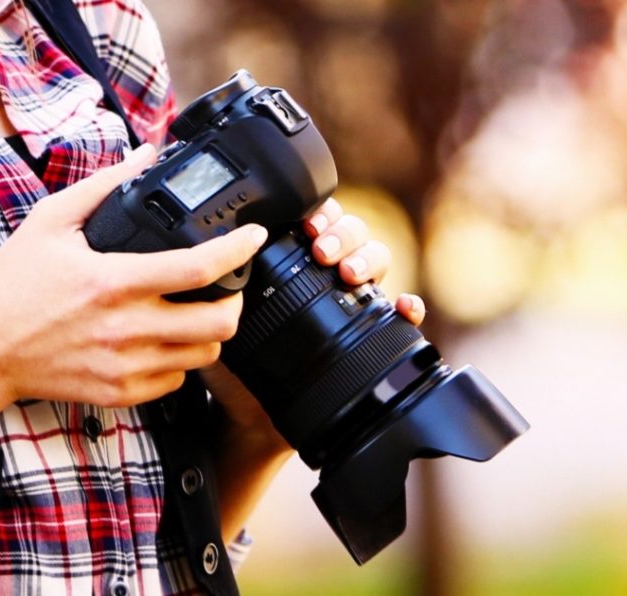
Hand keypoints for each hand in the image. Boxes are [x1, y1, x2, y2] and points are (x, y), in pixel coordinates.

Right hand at [0, 143, 268, 410]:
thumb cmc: (13, 286)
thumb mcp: (50, 222)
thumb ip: (102, 186)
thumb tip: (145, 154)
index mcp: (114, 281)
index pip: (198, 268)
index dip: (237, 249)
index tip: (253, 236)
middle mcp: (126, 328)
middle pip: (219, 322)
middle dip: (235, 300)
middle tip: (227, 286)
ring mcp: (125, 366)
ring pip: (205, 356)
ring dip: (211, 332)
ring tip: (198, 312)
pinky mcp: (121, 393)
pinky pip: (177, 382)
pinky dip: (181, 361)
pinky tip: (166, 341)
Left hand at [203, 196, 426, 442]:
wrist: (250, 415)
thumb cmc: (234, 364)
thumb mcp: (219, 316)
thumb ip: (219, 285)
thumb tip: (217, 252)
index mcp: (295, 260)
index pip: (319, 217)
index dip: (319, 212)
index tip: (305, 224)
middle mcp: (328, 274)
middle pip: (353, 232)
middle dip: (342, 234)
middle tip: (322, 251)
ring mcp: (353, 301)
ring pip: (379, 259)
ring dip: (370, 257)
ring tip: (350, 273)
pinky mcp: (372, 334)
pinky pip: (400, 317)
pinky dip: (408, 306)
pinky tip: (403, 306)